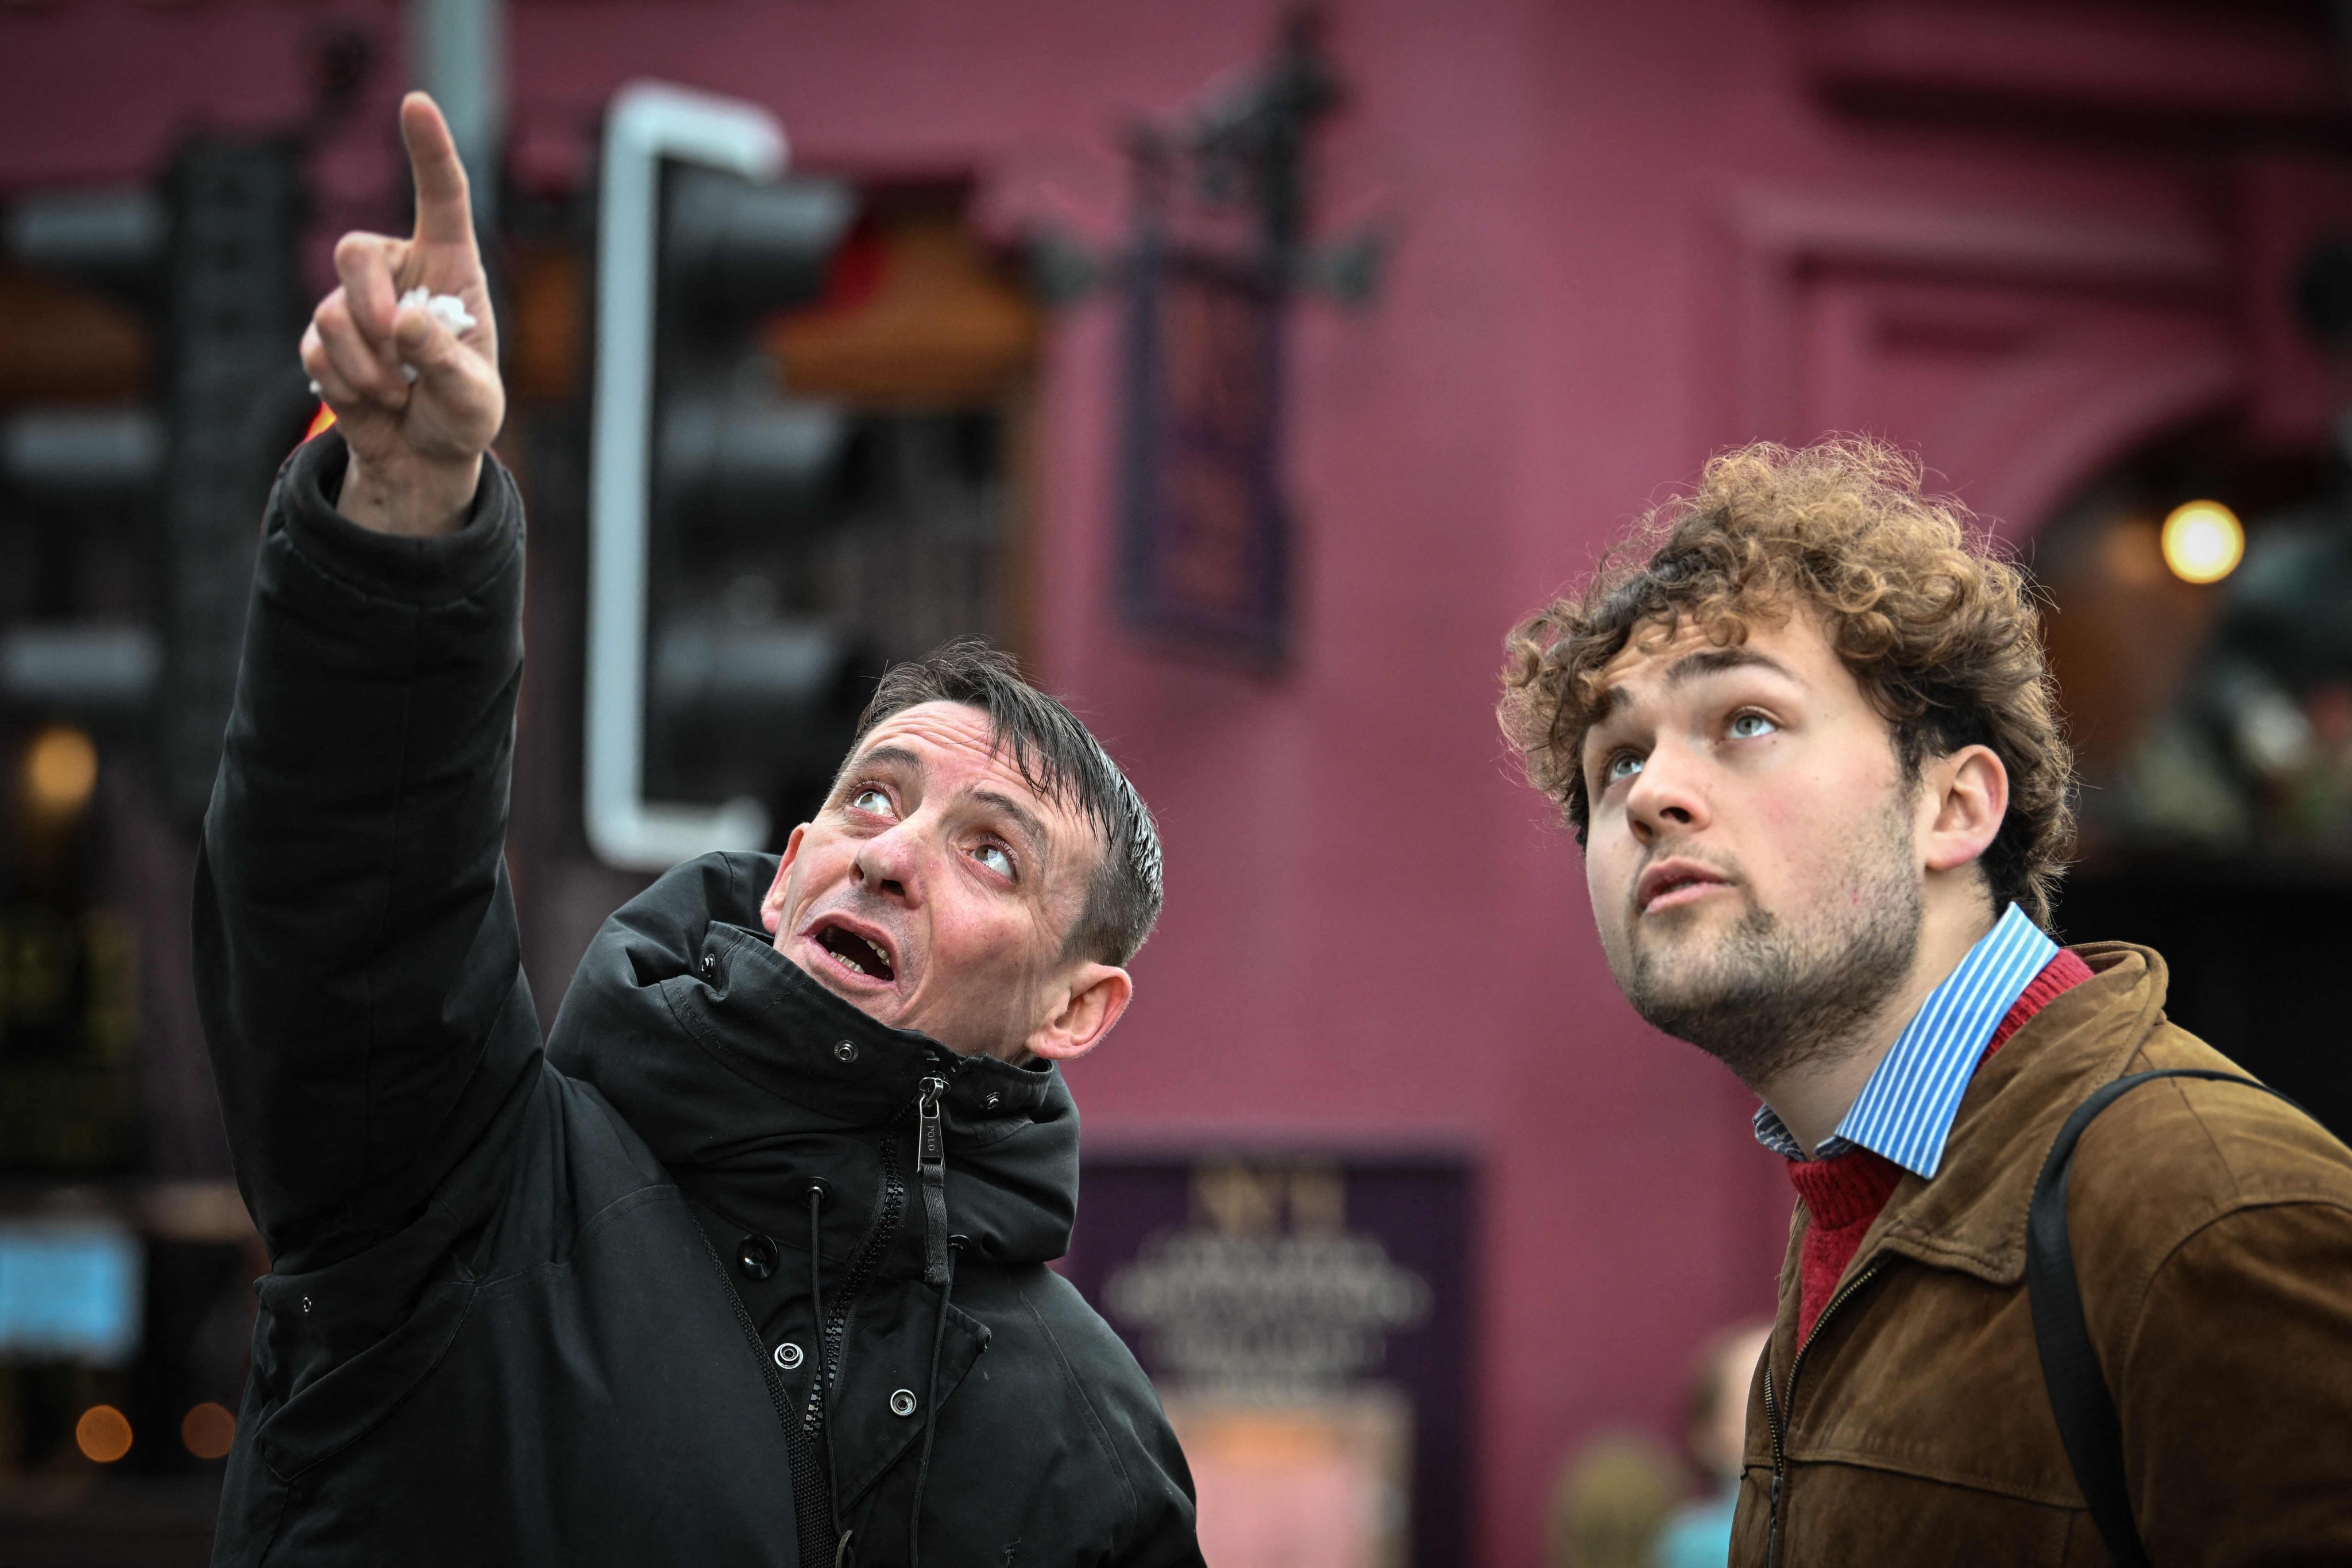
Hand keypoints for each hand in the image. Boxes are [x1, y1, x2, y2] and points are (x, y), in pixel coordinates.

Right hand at [299, 92, 503, 536]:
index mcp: (450, 270)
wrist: (422, 458)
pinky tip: (373, 400)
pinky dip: (346, 385)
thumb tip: (404, 323)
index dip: (429, 150)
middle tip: (396, 348)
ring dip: (367, 366)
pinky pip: (316, 352)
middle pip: (354, 251)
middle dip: (368, 304)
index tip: (416, 103)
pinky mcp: (324, 340)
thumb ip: (445, 360)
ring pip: (331, 313)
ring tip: (398, 393)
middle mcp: (399, 275)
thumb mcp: (474, 398)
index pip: (441, 199)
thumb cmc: (461, 416)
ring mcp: (355, 304)